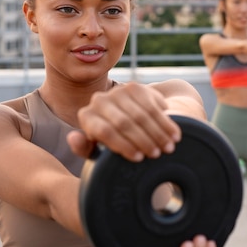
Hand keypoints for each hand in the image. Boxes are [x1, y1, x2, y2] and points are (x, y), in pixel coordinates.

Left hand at [66, 82, 181, 161]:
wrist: (125, 116)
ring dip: (157, 132)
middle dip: (143, 140)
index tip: (138, 159)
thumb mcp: (96, 148)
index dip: (123, 145)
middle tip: (157, 155)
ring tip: (169, 147)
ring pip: (140, 114)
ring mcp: (117, 91)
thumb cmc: (109, 139)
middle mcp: (99, 100)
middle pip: (124, 122)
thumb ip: (84, 148)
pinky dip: (165, 121)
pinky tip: (174, 134)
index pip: (105, 131)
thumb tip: (72, 137)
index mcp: (87, 117)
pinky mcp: (134, 87)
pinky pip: (152, 105)